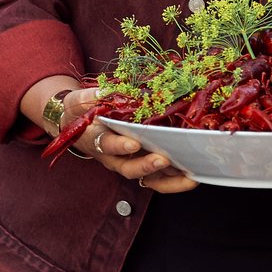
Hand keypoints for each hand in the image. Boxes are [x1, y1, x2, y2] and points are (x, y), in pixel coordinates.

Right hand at [62, 86, 196, 194]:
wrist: (77, 124)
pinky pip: (159, 178)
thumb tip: (108, 92)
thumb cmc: (80, 111)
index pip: (106, 145)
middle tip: (164, 159)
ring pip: (148, 179)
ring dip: (169, 179)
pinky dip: (176, 179)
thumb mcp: (79, 100)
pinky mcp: (142, 164)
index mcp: (96, 140)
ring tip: (190, 175)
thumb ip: (91, 98)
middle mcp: (113, 157)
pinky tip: (194, 173)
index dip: (119, 146)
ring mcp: (129, 163)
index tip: (133, 143)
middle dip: (147, 165)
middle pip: (130, 168)